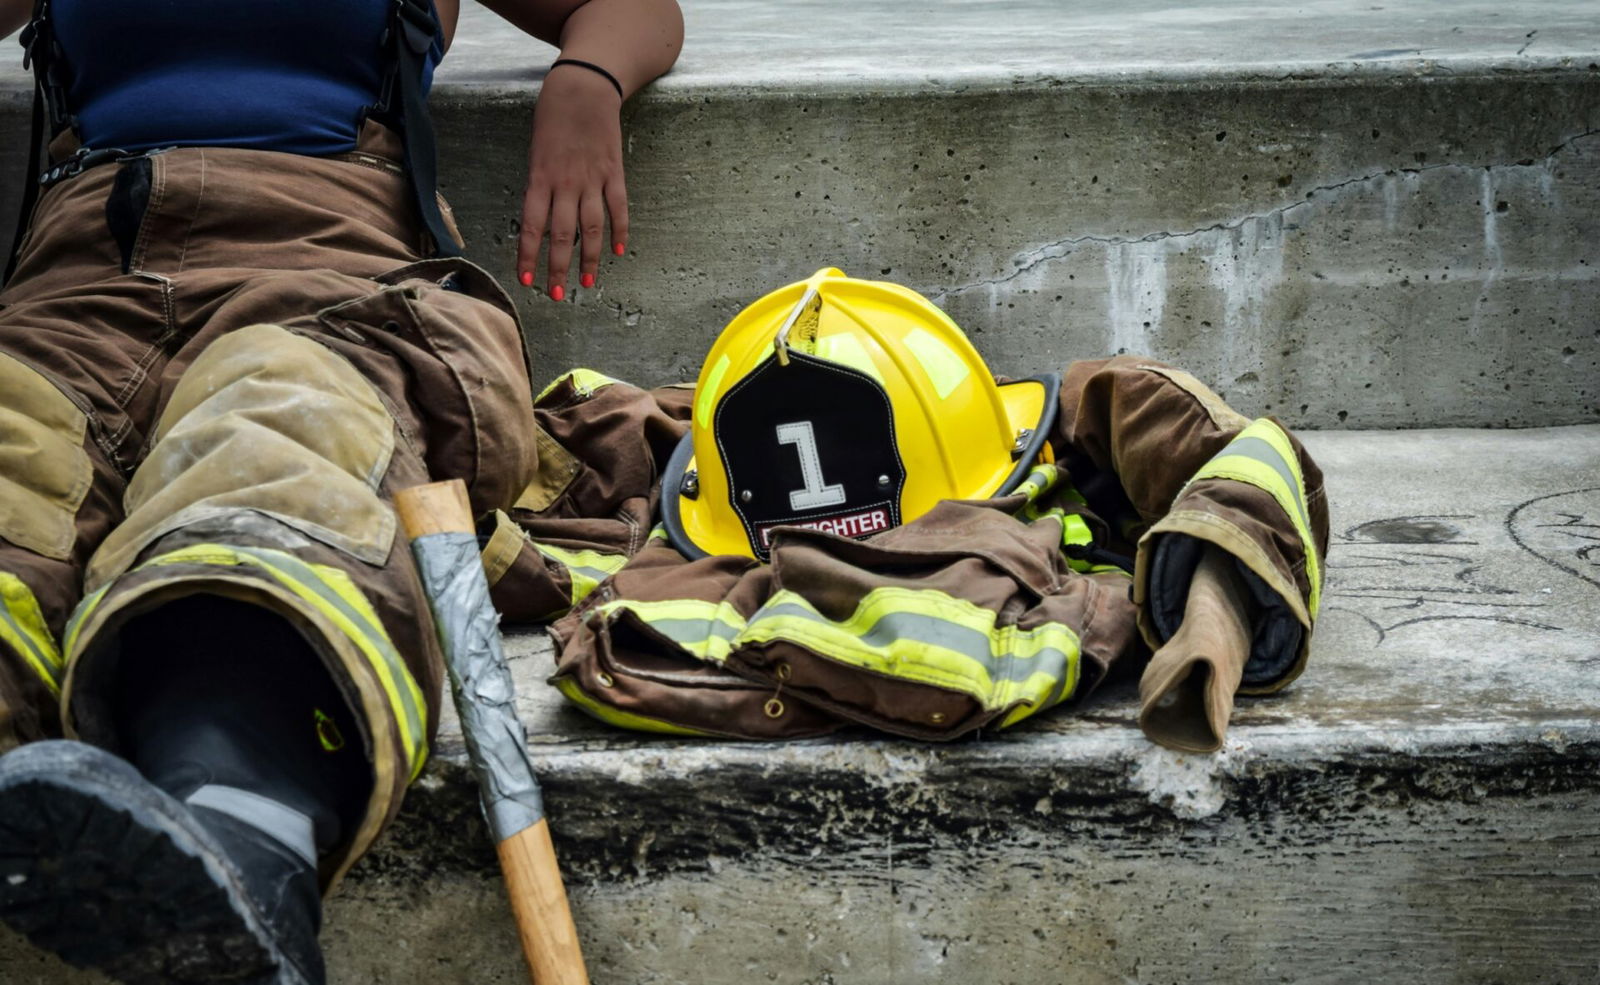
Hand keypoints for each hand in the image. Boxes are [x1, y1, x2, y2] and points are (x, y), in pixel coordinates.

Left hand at [518, 63, 627, 298]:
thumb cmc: (552, 117)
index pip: (531, 226)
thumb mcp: (536, 151)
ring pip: (591, 228)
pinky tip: (618, 251)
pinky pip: (618, 208)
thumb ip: (539, 186)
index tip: (527, 281)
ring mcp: (593, 179)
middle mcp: (566, 183)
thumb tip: (541, 220)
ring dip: (588, 259)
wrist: (584, 87)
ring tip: (586, 284)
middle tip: (556, 295)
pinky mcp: (614, 173)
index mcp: (540, 178)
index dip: (529, 255)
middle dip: (558, 268)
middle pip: (562, 235)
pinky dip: (619, 231)